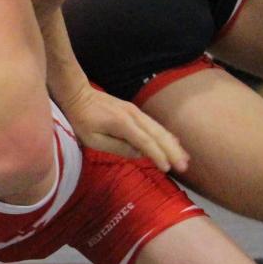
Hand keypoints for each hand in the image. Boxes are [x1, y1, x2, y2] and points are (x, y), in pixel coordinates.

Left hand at [62, 85, 188, 173]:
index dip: (158, 155)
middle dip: (172, 151)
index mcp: (122, 123)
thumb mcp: (93, 139)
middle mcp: (133, 115)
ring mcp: (135, 111)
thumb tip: (139, 154)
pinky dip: (166, 135)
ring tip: (184, 158)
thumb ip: (117, 147)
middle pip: (158, 135)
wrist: (78, 95)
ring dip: (173, 144)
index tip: (168, 168)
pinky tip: (174, 143)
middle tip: (184, 167)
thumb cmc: (82, 120)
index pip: (145, 142)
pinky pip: (154, 125)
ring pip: (159, 129)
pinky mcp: (135, 111)